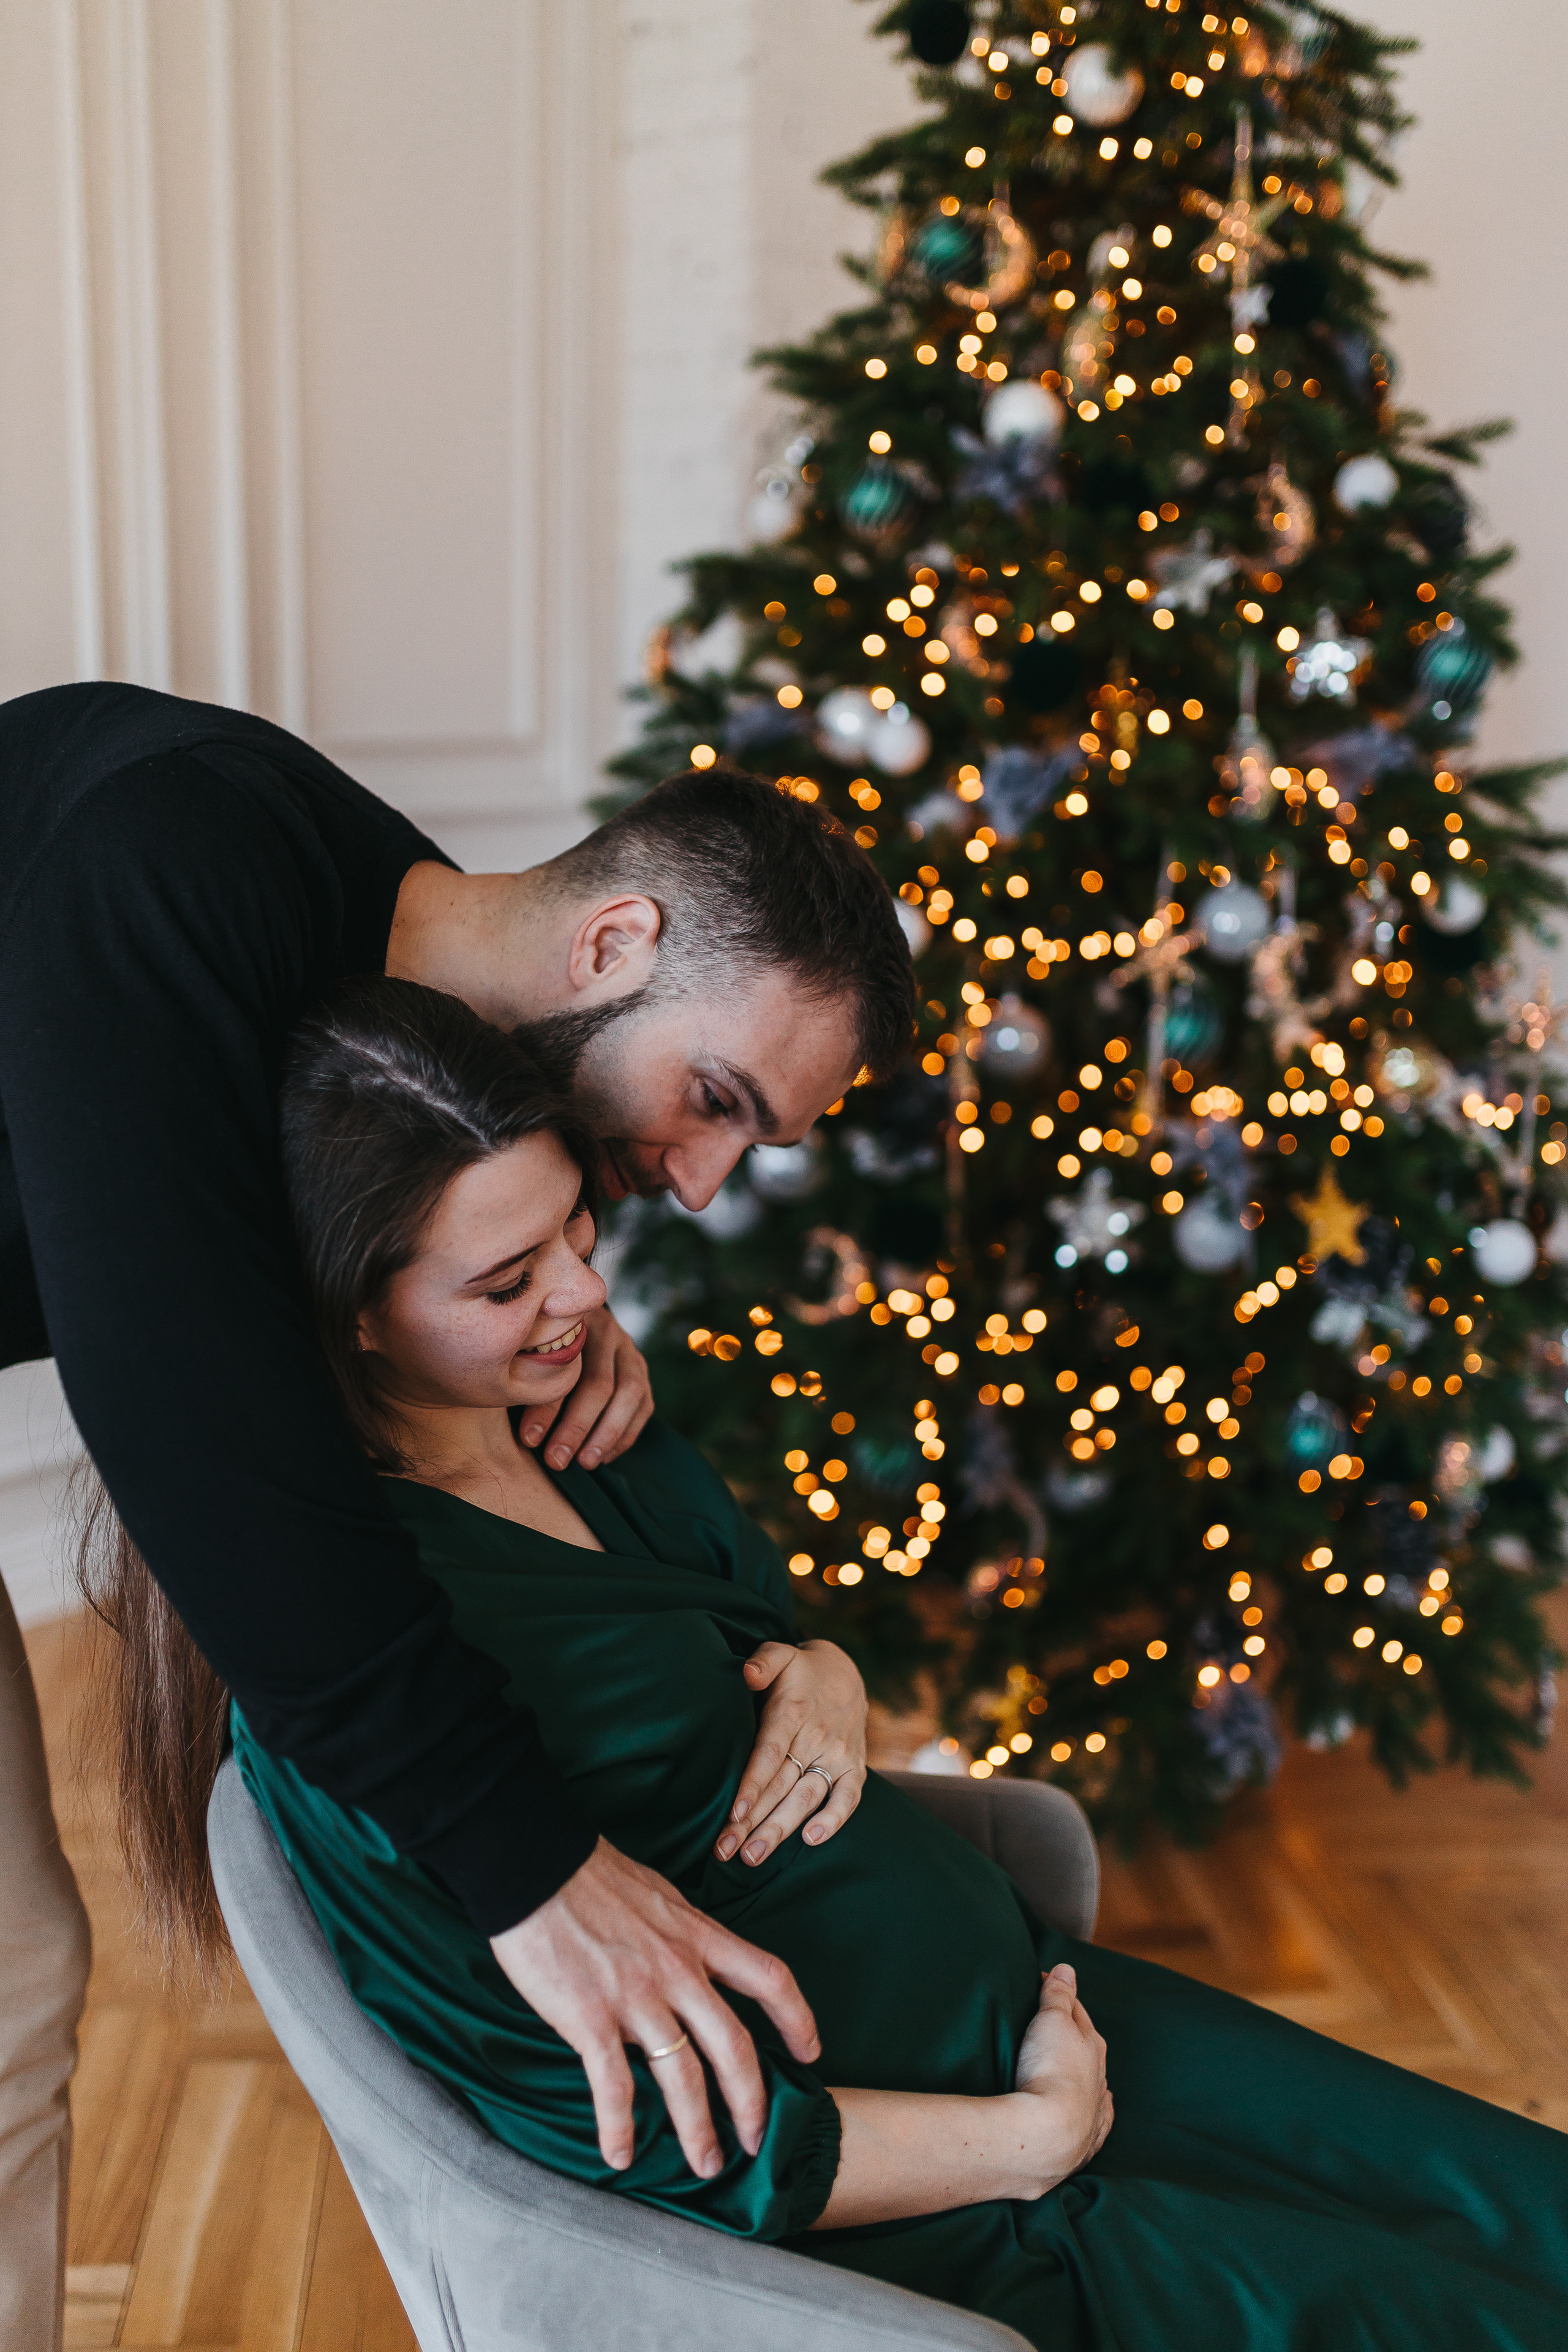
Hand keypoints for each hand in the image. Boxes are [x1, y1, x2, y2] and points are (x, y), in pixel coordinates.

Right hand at [490, 1836, 819, 2177]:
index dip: (798, 2019)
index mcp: (697, 1936)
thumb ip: (682, 1934)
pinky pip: (613, 2085)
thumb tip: (693, 1957)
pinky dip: (618, 2128)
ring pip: (683, 2076)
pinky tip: (619, 2157)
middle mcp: (678, 1970)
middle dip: (751, 2103)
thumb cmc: (591, 1876)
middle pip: (734, 2047)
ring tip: (705, 2165)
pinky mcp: (590, 2017)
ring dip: (697, 2129)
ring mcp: (636, 1996)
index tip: (811, 2053)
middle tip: (755, 2143)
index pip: (769, 1978)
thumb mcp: (659, 1896)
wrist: (533, 1865)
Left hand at [521, 1303, 652, 1469]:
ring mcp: (630, 1350)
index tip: (528, 1440)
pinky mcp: (641, 1372)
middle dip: (577, 1427)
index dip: (546, 1408)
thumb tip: (525, 1433)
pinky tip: (604, 1457)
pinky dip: (625, 1434)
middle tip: (557, 1461)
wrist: (564, 1324)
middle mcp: (609, 1331)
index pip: (564, 1367)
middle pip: (600, 1383)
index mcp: (574, 1320)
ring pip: (630, 1395)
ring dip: (608, 1435)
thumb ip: (524, 1377)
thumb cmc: (532, 1346)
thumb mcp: (523, 1353)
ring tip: (586, 1463)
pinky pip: (643, 1406)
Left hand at [714, 1639, 866, 1866]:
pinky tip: (811, 1840)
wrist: (845, 1673)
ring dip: (781, 1829)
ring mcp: (838, 1754)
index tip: (733, 1813)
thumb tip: (747, 1673)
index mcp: (793, 1711)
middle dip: (753, 1821)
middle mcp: (817, 1736)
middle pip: (782, 1784)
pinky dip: (834, 1820)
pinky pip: (848, 1798)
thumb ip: (763, 1661)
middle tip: (726, 1851)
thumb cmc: (798, 1670)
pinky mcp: (855, 1767)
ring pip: (807, 1797)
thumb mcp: (780, 1654)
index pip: (770, 1752)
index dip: (752, 1784)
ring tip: (753, 1856)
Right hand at [1011, 1963, 1112, 2192]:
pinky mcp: (1085, 2142)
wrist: (1047, 2135)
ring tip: (1072, 2070)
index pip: (1077, 2012)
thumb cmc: (1049, 2071)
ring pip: (1095, 2086)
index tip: (1043, 1986)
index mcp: (1092, 2045)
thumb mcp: (1050, 2021)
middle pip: (1088, 2048)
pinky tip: (1098, 2113)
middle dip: (1075, 2036)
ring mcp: (1094, 2111)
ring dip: (1085, 2076)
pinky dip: (1097, 2113)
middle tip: (1054, 2026)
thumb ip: (1058, 1994)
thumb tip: (1067, 1969)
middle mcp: (1099, 2078)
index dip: (1060, 1997)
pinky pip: (1097, 2122)